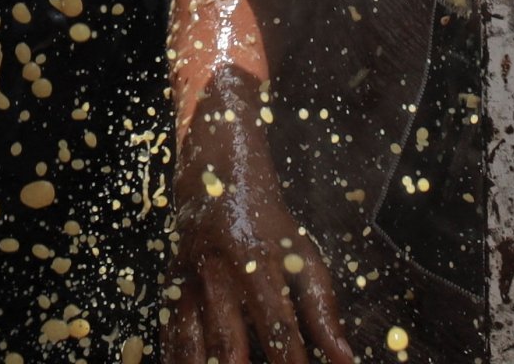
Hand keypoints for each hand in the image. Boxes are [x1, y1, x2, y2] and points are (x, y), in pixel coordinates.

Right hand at [167, 69, 353, 363]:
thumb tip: (344, 358)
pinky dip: (175, 357)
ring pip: (190, 341)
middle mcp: (221, 273)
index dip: (290, 363)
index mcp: (259, 263)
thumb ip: (322, 310)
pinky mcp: (169, 285)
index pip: (278, 328)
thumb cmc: (268, 220)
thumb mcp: (303, 255)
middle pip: (229, 342)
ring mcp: (190, 280)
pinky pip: (169, 332)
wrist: (216, 170)